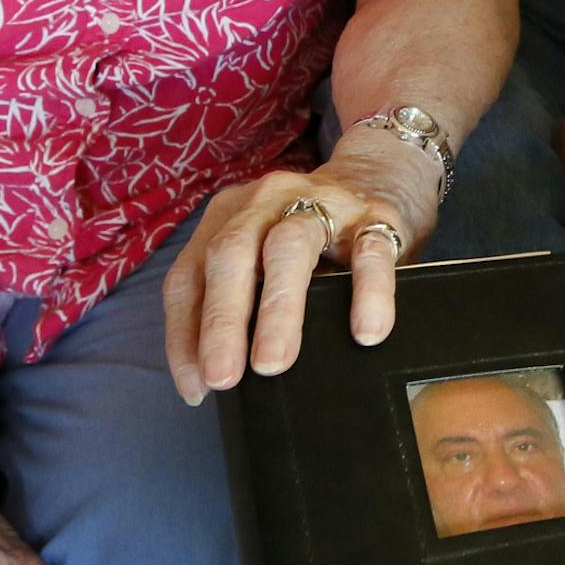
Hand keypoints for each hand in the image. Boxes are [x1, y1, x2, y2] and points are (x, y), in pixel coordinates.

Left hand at [162, 124, 440, 399]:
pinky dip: (368, 292)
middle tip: (223, 377)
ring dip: (277, 308)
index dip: (185, 334)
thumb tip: (214, 380)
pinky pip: (370, 250)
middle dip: (222, 320)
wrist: (378, 177)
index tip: (196, 387)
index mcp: (230, 216)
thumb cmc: (308, 240)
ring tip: (272, 363)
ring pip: (291, 246)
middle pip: (232, 252)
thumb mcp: (262, 260)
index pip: (190, 275)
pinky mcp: (376, 215)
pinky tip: (366, 331)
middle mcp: (268, 201)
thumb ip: (239, 302)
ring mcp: (323, 202)